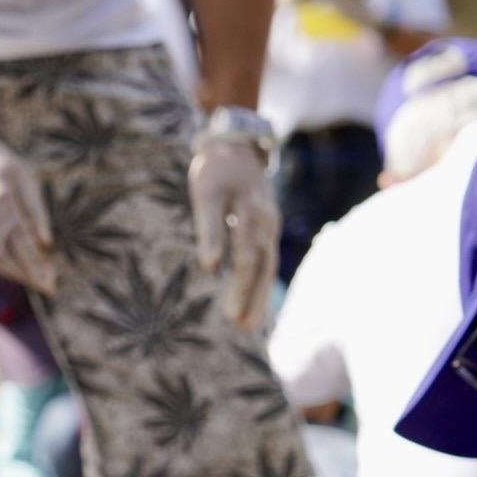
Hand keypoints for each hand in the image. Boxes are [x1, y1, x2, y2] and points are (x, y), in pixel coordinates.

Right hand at [0, 96, 57, 295]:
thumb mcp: (24, 177)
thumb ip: (37, 212)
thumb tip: (46, 246)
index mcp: (2, 204)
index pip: (24, 249)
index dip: (38, 270)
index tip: (51, 285)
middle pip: (5, 260)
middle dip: (25, 275)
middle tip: (43, 285)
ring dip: (7, 270)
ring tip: (25, 275)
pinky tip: (1, 258)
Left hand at [189, 124, 278, 329]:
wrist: (236, 146)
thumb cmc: (216, 170)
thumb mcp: (206, 195)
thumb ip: (209, 230)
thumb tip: (210, 267)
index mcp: (252, 215)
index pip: (247, 260)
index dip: (240, 289)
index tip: (230, 316)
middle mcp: (267, 224)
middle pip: (262, 268)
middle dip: (253, 300)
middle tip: (242, 329)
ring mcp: (270, 226)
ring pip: (268, 266)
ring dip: (259, 296)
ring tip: (249, 325)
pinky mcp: (267, 228)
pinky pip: (267, 260)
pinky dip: (262, 282)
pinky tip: (255, 301)